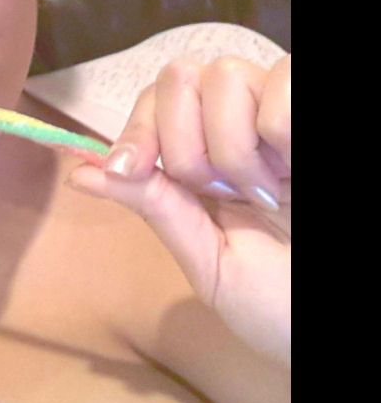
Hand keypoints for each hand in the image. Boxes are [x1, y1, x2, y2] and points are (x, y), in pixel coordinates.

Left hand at [68, 54, 290, 367]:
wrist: (325, 327)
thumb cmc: (281, 303)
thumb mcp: (208, 260)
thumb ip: (155, 207)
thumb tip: (78, 174)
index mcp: (204, 159)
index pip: (153, 102)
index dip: (135, 129)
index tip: (127, 168)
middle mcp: (239, 123)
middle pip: (178, 76)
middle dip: (181, 142)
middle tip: (219, 194)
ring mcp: (280, 112)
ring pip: (225, 74)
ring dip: (234, 145)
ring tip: (269, 193)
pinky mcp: (314, 110)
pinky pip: (284, 78)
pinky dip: (282, 128)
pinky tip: (295, 167)